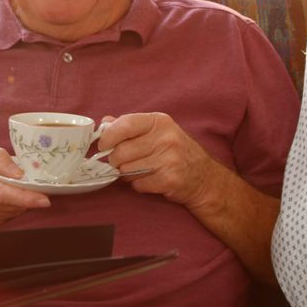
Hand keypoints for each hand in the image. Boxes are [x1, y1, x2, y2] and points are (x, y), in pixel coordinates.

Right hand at [0, 142, 50, 231]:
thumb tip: (20, 173)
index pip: (2, 193)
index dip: (26, 197)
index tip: (45, 199)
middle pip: (13, 202)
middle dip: (27, 192)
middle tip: (30, 179)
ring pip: (14, 210)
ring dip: (19, 199)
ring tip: (7, 185)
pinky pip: (8, 216)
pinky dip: (11, 206)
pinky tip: (0, 196)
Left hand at [97, 113, 219, 208]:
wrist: (204, 178)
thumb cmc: (175, 152)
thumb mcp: (156, 131)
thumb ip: (129, 126)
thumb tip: (104, 123)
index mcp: (159, 122)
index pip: (125, 124)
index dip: (108, 136)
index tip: (102, 145)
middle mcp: (166, 138)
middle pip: (121, 151)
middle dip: (115, 160)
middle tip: (121, 162)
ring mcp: (169, 159)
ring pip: (127, 170)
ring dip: (126, 174)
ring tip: (139, 170)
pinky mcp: (169, 180)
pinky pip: (138, 184)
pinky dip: (138, 185)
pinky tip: (149, 180)